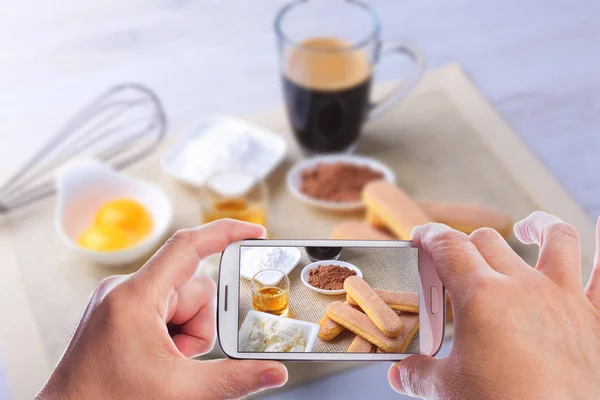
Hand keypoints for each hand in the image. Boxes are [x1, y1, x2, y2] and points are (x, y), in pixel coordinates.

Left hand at [36, 219, 287, 399]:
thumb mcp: (181, 392)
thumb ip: (235, 379)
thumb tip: (276, 373)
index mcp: (135, 297)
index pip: (188, 246)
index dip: (226, 233)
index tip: (256, 232)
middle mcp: (124, 289)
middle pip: (191, 288)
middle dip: (197, 326)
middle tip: (178, 359)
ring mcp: (118, 300)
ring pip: (180, 301)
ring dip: (185, 333)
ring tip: (164, 363)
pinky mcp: (118, 310)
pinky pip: (162, 308)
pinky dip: (171, 333)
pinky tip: (156, 357)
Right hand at [388, 211, 599, 398]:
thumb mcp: (449, 391)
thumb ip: (419, 375)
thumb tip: (400, 374)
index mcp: (480, 297)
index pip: (448, 246)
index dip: (430, 235)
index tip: (422, 237)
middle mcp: (523, 286)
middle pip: (487, 241)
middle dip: (465, 244)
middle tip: (454, 262)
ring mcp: (564, 298)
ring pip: (555, 238)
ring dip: (539, 226)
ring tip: (529, 228)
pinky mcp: (596, 317)